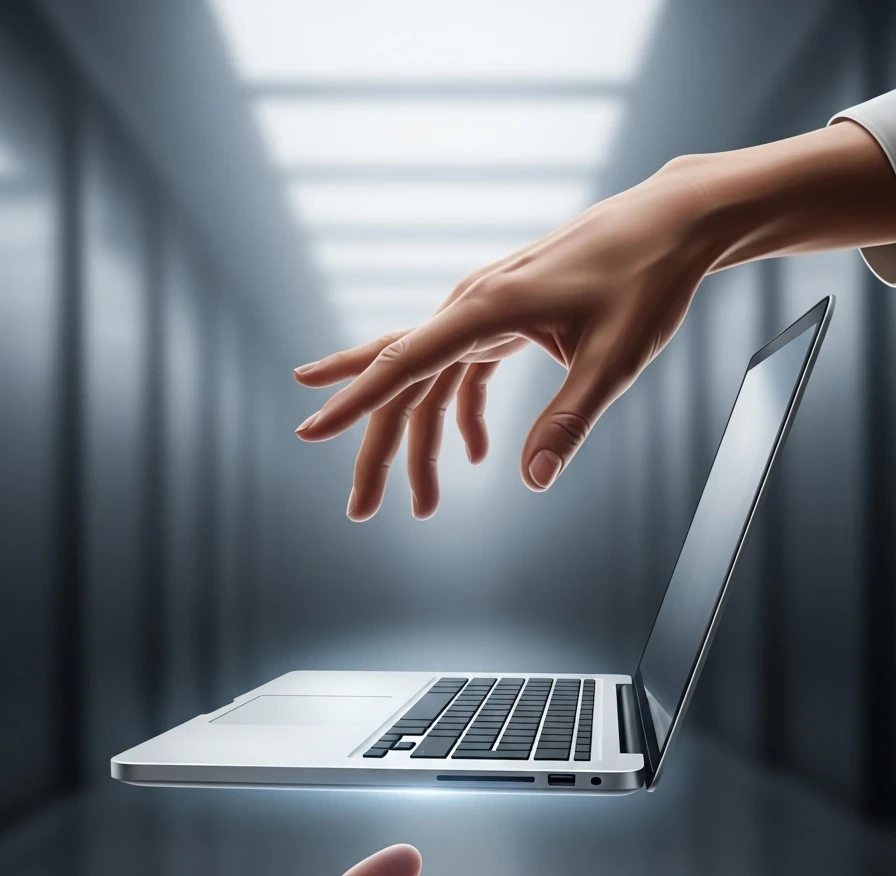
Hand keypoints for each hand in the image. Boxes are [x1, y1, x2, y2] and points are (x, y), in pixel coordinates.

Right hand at [293, 120, 895, 519]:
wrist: (673, 222)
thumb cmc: (647, 280)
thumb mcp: (614, 359)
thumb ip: (570, 420)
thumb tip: (533, 480)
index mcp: (487, 308)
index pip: (404, 362)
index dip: (353, 401)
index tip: (311, 430)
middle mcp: (473, 304)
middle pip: (403, 383)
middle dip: (378, 449)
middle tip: (359, 509)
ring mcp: (486, 309)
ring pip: (431, 383)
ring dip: (422, 445)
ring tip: (420, 506)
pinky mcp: (505, 315)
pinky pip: (464, 371)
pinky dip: (464, 415)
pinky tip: (477, 456)